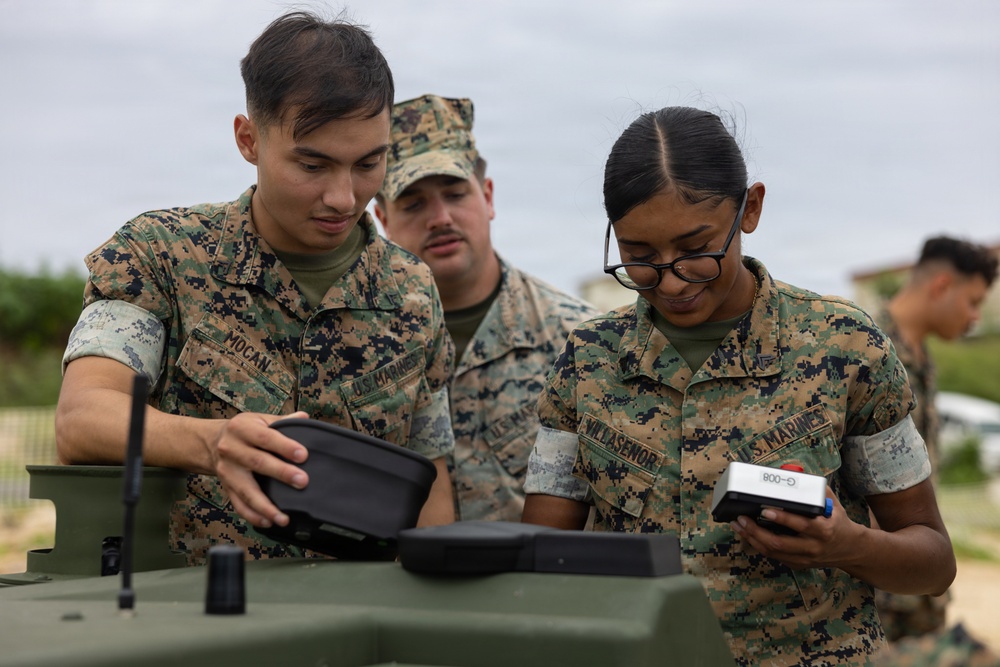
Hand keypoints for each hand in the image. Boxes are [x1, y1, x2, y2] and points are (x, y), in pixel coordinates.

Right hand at [210, 411, 309, 528]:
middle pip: (257, 462)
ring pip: (246, 490)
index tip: (303, 455)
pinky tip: (268, 522)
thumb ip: (282, 421)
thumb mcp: (259, 419)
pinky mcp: (226, 487)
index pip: (265, 437)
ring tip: (283, 517)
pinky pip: (238, 505)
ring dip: (266, 506)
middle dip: (281, 473)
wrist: (211, 442)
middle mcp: (231, 449)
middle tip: (302, 481)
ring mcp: (227, 471)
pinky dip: (253, 516)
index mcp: (241, 428)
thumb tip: (304, 418)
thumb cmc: (244, 430)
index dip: (284, 446)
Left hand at [729, 489, 862, 569]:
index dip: (782, 518)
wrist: (852, 549)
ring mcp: (804, 558)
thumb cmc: (838, 522)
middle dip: (756, 531)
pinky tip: (748, 534)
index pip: (800, 525)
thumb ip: (815, 489)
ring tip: (738, 525)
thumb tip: (795, 472)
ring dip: (752, 539)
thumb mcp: (833, 504)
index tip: (765, 509)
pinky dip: (759, 545)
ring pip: (773, 552)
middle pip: (780, 543)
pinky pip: (774, 557)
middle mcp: (813, 546)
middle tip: (742, 518)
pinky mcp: (798, 564)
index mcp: (823, 529)